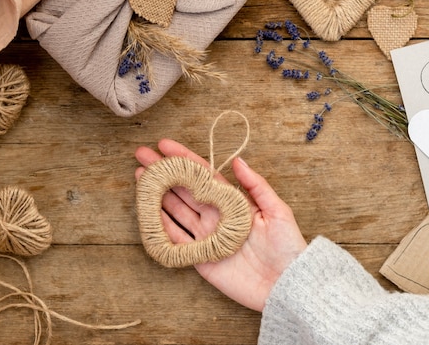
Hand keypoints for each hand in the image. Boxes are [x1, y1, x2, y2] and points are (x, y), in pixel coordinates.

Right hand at [134, 139, 306, 311]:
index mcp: (232, 202)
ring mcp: (206, 236)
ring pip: (176, 210)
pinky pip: (177, 239)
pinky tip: (149, 211)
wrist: (286, 284)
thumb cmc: (287, 246)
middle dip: (163, 171)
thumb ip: (256, 185)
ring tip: (141, 176)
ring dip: (158, 194)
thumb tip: (238, 160)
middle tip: (143, 154)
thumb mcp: (277, 210)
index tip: (164, 145)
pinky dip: (163, 225)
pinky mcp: (200, 258)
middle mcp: (216, 216)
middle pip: (184, 189)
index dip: (184, 159)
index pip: (203, 175)